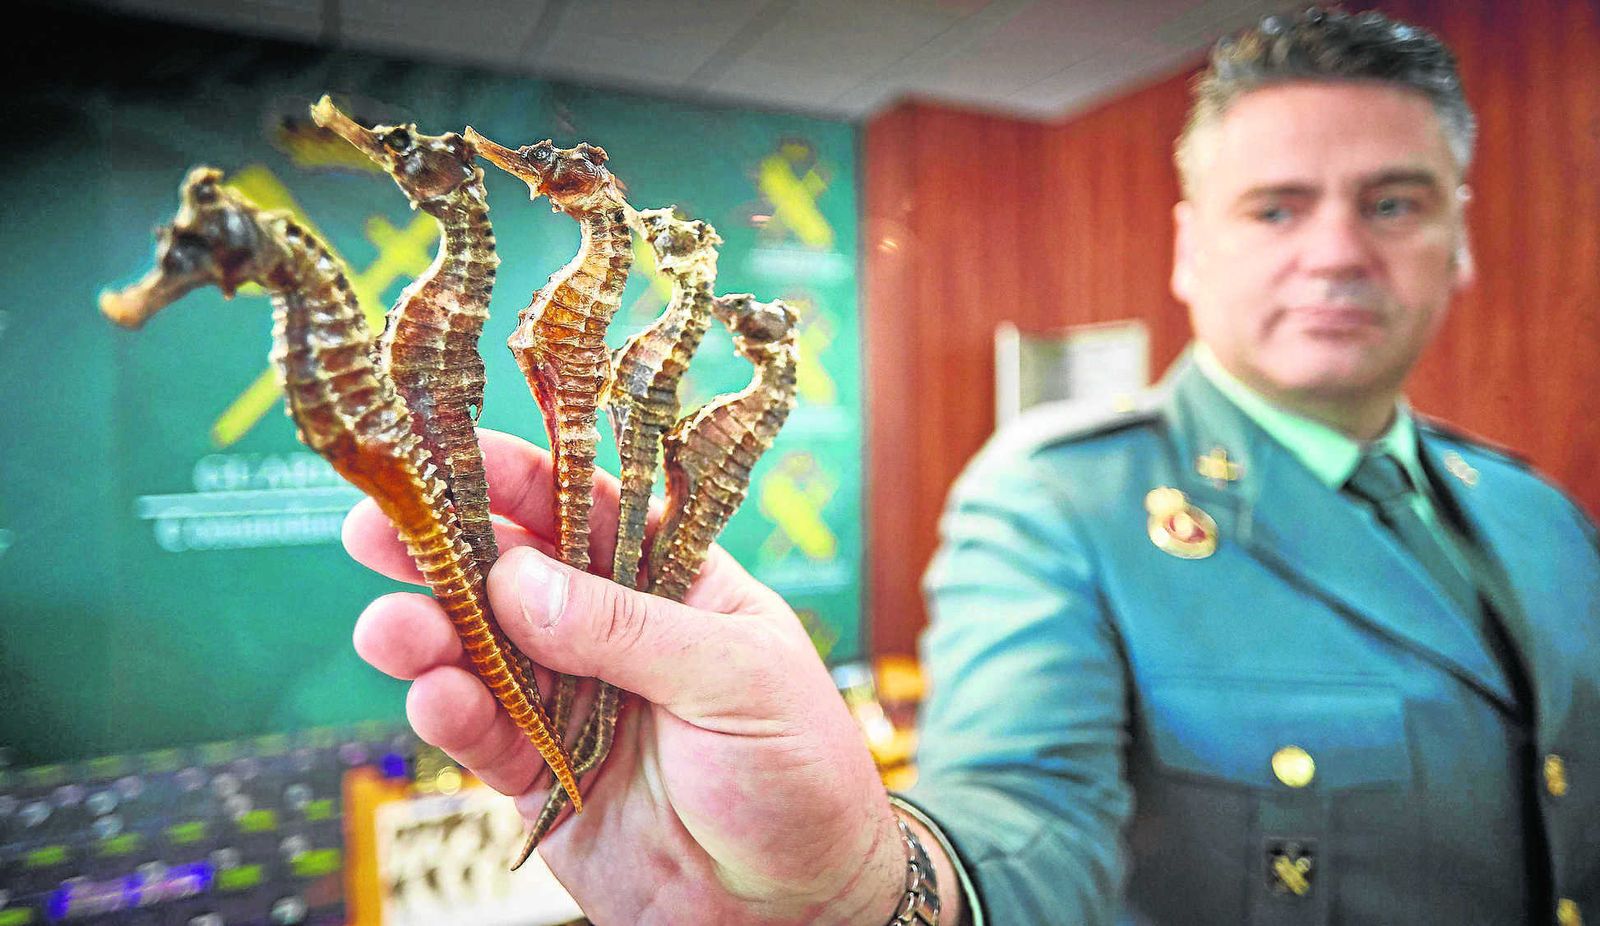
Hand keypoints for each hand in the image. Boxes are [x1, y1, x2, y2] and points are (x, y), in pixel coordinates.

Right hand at [342, 428, 903, 924]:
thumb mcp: (738, 680)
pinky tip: (437, 697)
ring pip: (481, 653)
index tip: (452, 452)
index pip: (590, 509)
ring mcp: (571, 703)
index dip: (522, 478)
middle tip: (374, 529)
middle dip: (443, 548)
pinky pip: (485, 735)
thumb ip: (630, 630)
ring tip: (394, 631)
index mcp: (673, 583)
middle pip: (513, 573)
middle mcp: (611, 633)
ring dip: (430, 634)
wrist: (796, 905)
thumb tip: (519, 578)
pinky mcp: (542, 777)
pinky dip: (452, 715)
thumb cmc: (800, 773)